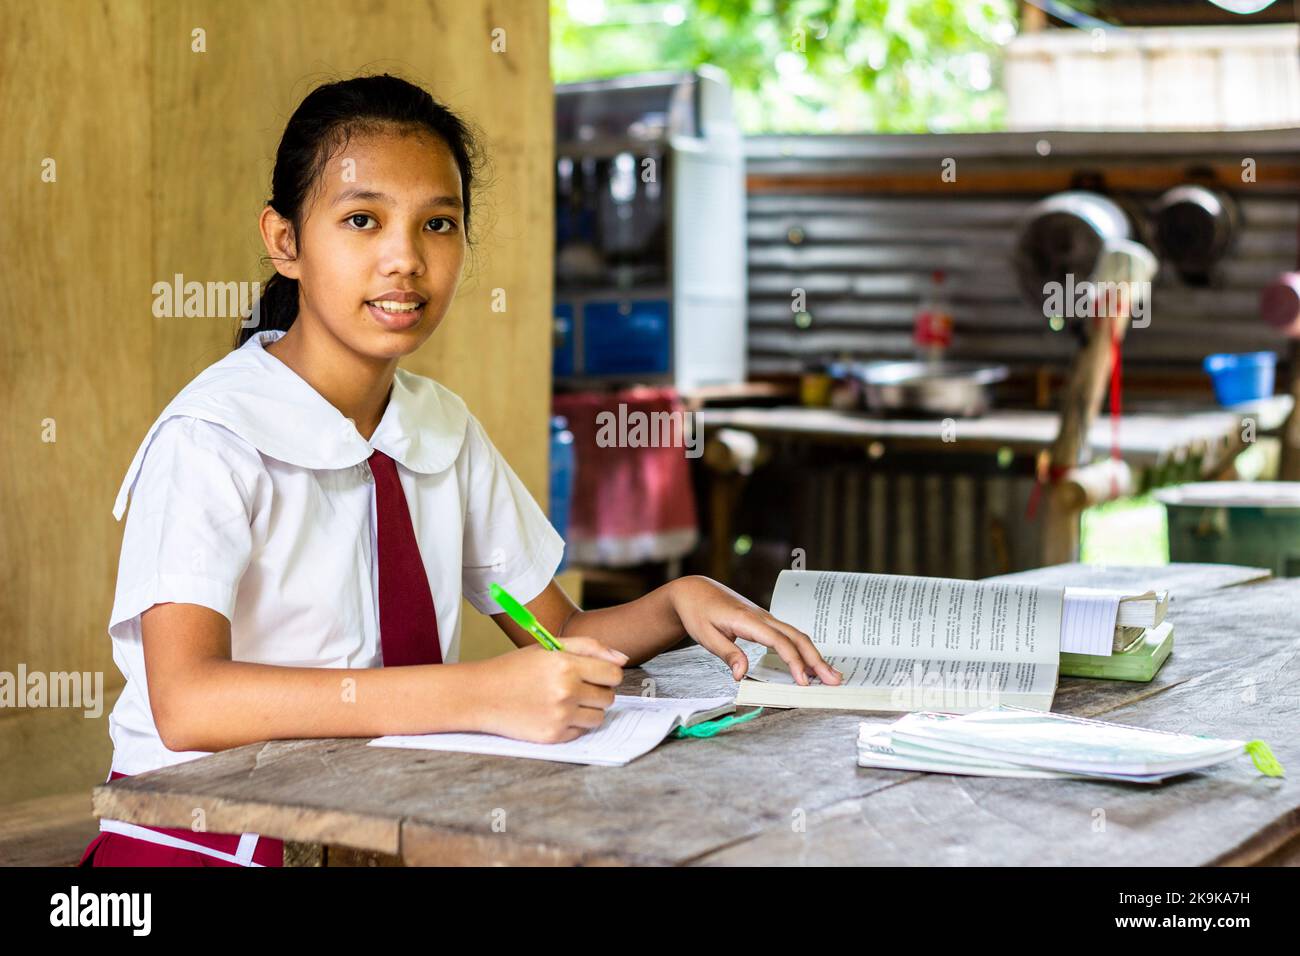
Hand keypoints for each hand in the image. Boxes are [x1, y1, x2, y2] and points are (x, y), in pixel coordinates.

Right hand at [477, 637, 626, 743]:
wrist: (480, 695)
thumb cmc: (516, 668)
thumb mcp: (549, 647)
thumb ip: (589, 647)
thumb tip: (622, 660)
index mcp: (566, 664)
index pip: (614, 674)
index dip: (607, 674)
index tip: (595, 674)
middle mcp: (566, 691)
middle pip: (609, 697)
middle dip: (597, 692)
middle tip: (575, 687)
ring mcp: (560, 716)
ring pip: (598, 718)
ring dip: (588, 710)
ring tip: (565, 701)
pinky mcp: (553, 736)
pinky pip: (581, 732)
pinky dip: (573, 725)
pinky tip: (553, 713)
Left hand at [667, 576, 842, 685]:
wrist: (694, 591)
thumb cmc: (698, 612)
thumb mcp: (706, 636)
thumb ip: (727, 654)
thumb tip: (742, 675)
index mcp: (749, 620)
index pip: (779, 642)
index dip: (794, 662)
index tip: (803, 682)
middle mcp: (762, 616)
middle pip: (797, 637)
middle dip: (817, 660)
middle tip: (834, 680)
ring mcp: (765, 618)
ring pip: (796, 635)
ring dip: (814, 655)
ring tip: (830, 674)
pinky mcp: (764, 621)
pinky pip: (789, 635)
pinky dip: (803, 648)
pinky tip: (810, 662)